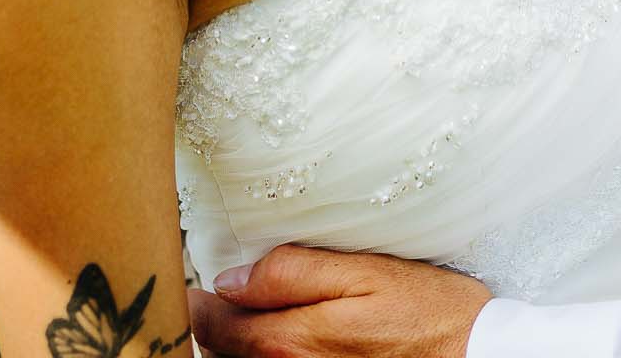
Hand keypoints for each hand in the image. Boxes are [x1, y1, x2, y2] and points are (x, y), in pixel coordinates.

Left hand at [186, 244, 492, 357]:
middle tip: (218, 295)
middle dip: (212, 324)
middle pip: (219, 354)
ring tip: (244, 317)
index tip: (196, 280)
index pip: (210, 322)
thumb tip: (231, 277)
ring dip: (236, 347)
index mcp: (288, 340)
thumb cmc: (424, 312)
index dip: (197, 297)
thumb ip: (292, 272)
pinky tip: (281, 342)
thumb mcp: (363, 271)